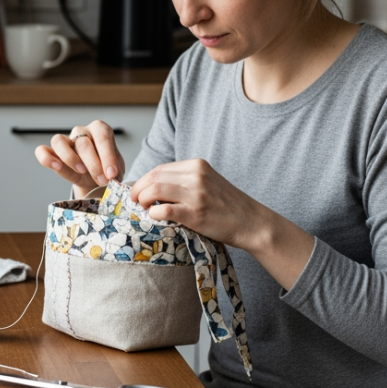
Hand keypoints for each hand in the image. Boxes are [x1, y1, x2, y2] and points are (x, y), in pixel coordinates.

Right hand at [33, 120, 125, 197]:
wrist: (98, 180)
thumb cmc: (107, 170)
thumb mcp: (117, 168)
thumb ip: (114, 168)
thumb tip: (110, 173)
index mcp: (100, 129)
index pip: (102, 137)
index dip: (107, 156)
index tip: (112, 174)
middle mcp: (81, 132)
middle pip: (83, 143)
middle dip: (94, 165)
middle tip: (102, 180)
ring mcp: (66, 141)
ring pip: (59, 141)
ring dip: (69, 158)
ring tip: (81, 171)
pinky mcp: (53, 153)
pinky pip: (42, 151)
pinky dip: (46, 158)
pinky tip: (57, 166)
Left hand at [130, 159, 314, 287]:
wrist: (252, 222)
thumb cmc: (227, 206)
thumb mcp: (207, 182)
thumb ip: (185, 181)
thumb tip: (153, 187)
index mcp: (197, 165)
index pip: (159, 169)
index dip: (144, 181)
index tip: (138, 192)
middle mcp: (196, 175)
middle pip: (153, 177)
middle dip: (137, 190)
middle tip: (134, 201)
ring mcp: (196, 194)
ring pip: (154, 190)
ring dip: (142, 201)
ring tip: (144, 209)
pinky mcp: (195, 213)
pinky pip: (162, 210)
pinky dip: (153, 214)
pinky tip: (156, 219)